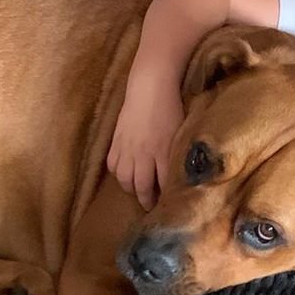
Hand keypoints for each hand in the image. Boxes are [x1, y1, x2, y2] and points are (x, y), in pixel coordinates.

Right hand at [107, 82, 184, 209]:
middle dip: (146, 200)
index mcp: (163, 152)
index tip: (169, 207)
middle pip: (142, 186)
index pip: (164, 183)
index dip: (166, 197)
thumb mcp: (181, 133)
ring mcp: (127, 148)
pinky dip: (118, 173)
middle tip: (150, 206)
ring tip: (136, 191)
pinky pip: (112, 164)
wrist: (150, 87)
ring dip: (130, 189)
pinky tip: (124, 174)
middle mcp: (144, 154)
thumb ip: (178, 154)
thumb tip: (182, 172)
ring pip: (124, 178)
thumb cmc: (171, 109)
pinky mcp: (116, 141)